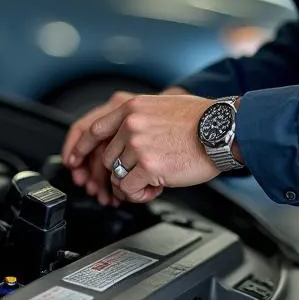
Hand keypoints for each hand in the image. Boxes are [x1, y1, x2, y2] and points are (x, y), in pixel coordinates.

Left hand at [68, 94, 221, 204]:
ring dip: (133, 184)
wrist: (222, 129)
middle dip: (121, 171)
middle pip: (107, 158)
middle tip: (142, 175)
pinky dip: (140, 194)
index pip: (94, 128)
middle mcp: (131, 124)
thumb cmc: (202, 119)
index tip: (76, 159)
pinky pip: (129, 189)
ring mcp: (138, 145)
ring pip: (117, 176)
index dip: (82, 147)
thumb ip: (141, 118)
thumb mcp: (163, 105)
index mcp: (133, 107)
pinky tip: (156, 187)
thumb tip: (128, 138)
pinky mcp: (147, 166)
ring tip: (154, 181)